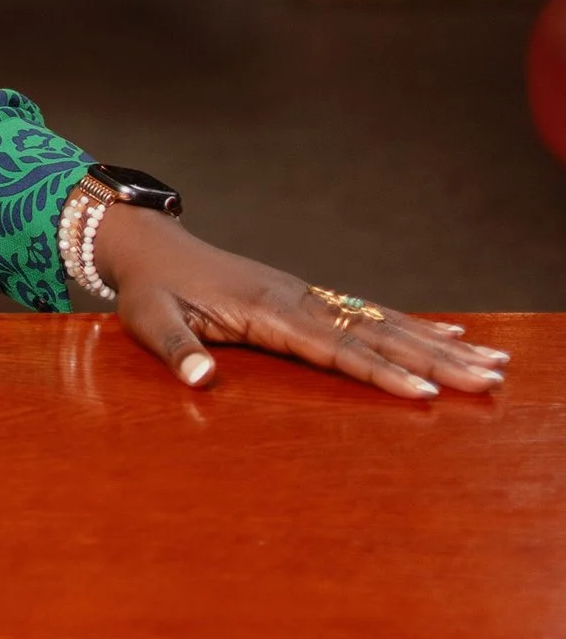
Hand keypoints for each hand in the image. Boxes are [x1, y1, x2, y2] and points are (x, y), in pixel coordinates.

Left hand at [92, 202, 507, 400]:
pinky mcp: (306, 298)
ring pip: (382, 323)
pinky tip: (449, 337)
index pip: (334, 348)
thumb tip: (202, 380)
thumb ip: (175, 351)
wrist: (146, 245)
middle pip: (376, 333)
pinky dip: (412, 328)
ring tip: (492, 362)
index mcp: (266, 308)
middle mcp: (297, 298)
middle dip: (433, 359)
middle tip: (490, 379)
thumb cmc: (146, 289)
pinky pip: (368, 315)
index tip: (425, 393)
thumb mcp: (148, 319)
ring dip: (437, 344)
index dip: (379, 372)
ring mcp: (306, 295)